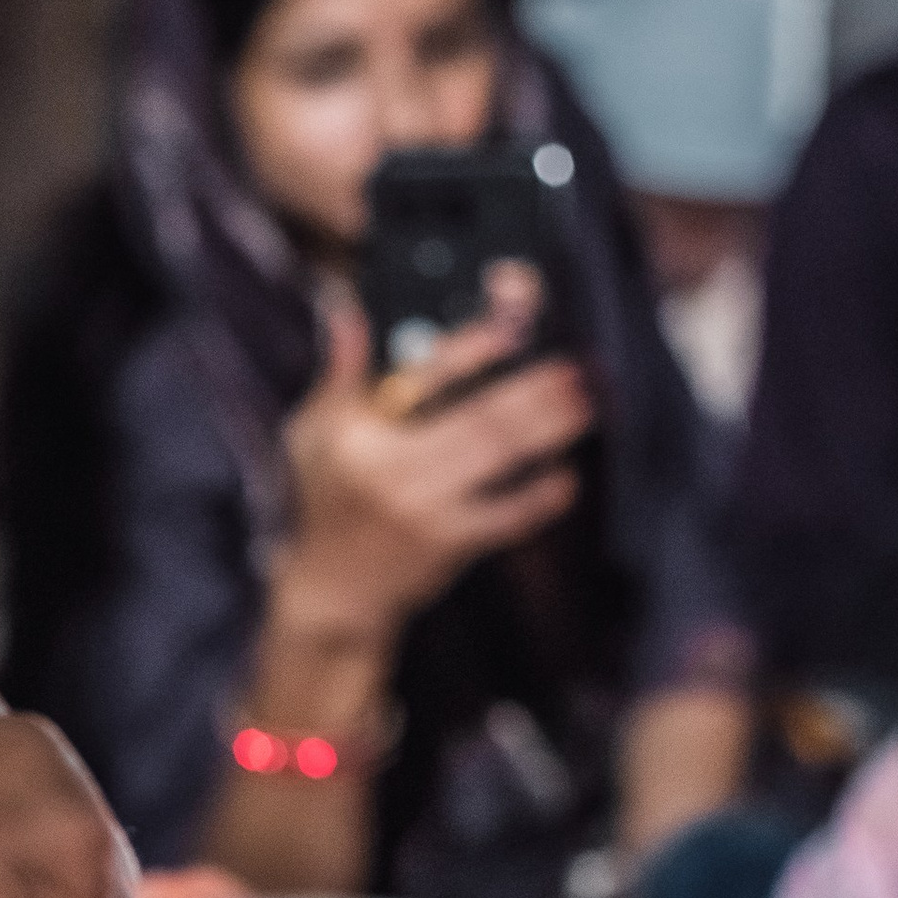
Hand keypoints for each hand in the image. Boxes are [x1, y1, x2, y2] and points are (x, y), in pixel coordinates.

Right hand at [278, 272, 596, 646]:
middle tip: (573, 370)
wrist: (332, 589)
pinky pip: (507, 517)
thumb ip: (340, 370)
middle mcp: (393, 471)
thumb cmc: (326, 500)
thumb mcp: (314, 430)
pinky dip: (540, 497)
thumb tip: (345, 307)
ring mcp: (425, 510)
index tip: (513, 326)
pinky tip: (564, 477)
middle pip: (480, 417)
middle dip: (535, 390)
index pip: (426, 376)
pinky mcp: (449, 545)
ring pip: (500, 458)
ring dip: (548, 429)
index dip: (476, 345)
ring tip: (582, 405)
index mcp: (359, 433)